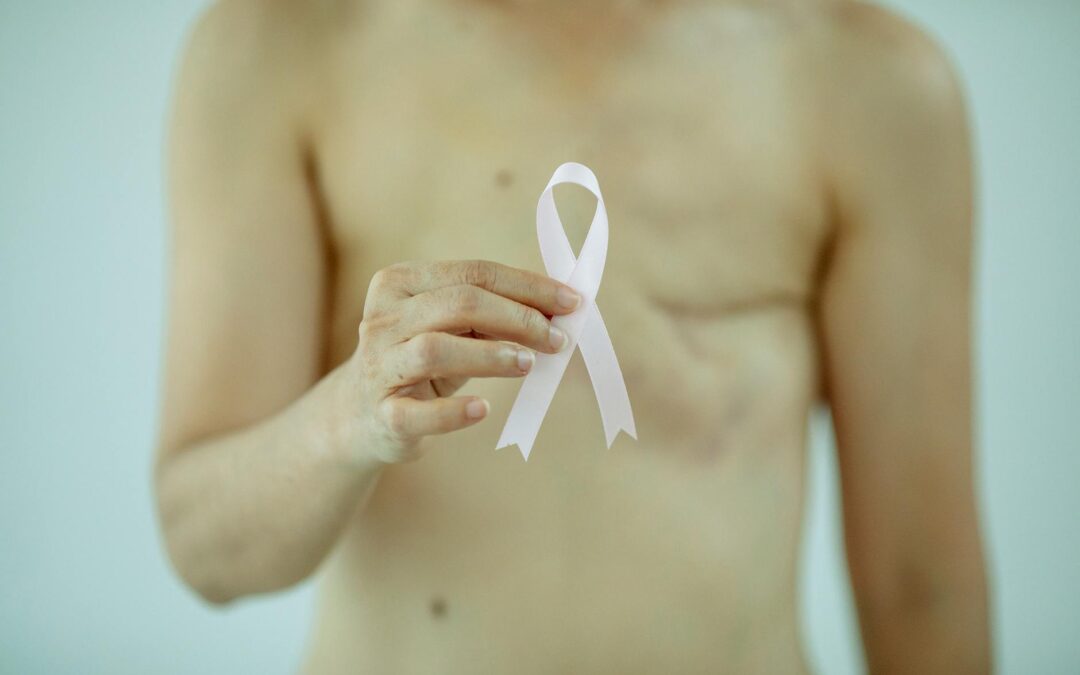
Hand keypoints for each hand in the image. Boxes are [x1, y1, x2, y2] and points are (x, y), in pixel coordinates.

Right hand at [337, 259, 581, 463]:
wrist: (362, 416)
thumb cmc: (421, 362)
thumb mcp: (451, 328)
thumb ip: (493, 312)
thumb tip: (560, 310)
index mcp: (401, 282)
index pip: (474, 273)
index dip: (528, 287)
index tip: (572, 303)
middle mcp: (383, 319)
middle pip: (458, 304)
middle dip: (518, 318)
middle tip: (558, 338)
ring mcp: (379, 366)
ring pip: (435, 349)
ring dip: (490, 355)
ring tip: (529, 364)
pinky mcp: (384, 415)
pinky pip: (420, 413)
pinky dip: (455, 412)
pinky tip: (484, 409)